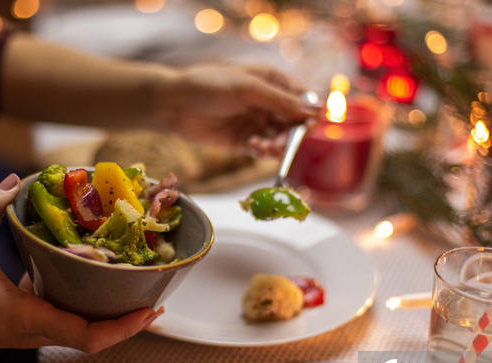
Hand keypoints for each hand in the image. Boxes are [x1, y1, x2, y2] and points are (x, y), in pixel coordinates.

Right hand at [0, 173, 160, 360]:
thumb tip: (15, 181)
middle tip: (155, 297)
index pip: (87, 336)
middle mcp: (40, 331)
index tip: (148, 311)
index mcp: (31, 319)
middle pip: (97, 336)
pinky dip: (88, 305)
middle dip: (128, 322)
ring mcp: (36, 331)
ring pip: (85, 330)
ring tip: (136, 289)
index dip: (122, 327)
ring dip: (112, 316)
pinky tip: (95, 280)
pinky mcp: (30, 324)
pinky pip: (68, 318)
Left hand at [156, 64, 319, 155]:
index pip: (302, 100)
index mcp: (272, 83)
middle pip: (293, 124)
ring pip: (279, 140)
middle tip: (282, 143)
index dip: (309, 114)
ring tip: (265, 147)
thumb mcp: (248, 89)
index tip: (309, 126)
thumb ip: (281, 101)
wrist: (175, 104)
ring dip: (277, 146)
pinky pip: (262, 150)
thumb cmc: (210, 86)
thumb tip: (316, 111)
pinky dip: (262, 151)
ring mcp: (255, 123)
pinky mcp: (243, 142)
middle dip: (292, 135)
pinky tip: (254, 147)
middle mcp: (267, 104)